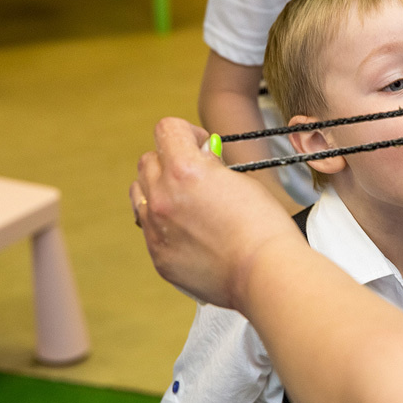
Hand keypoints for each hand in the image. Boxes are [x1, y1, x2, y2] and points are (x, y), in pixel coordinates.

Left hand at [132, 118, 298, 308]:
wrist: (262, 274)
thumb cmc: (262, 227)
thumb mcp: (241, 180)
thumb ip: (212, 167)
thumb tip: (200, 159)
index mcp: (184, 170)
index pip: (166, 129)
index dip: (186, 132)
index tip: (201, 145)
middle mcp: (162, 196)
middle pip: (148, 160)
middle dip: (170, 161)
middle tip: (195, 175)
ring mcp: (155, 228)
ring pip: (139, 193)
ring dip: (158, 190)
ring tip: (186, 203)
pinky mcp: (158, 255)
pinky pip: (149, 228)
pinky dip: (164, 223)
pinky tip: (191, 233)